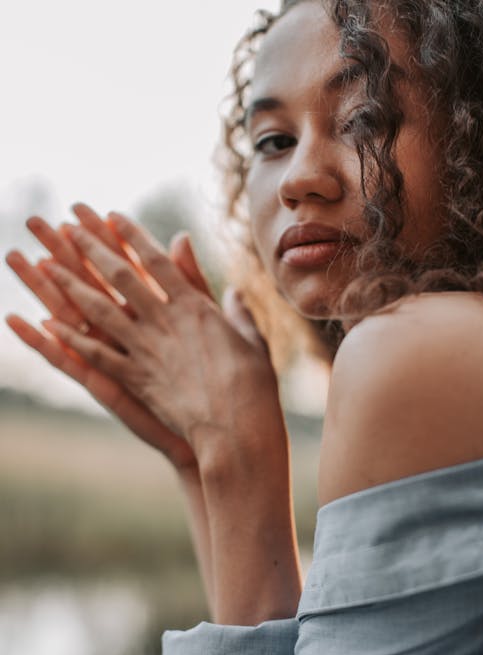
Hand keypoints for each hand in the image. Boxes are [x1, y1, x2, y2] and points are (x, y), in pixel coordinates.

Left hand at [33, 212, 280, 457]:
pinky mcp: (135, 379)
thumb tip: (233, 290)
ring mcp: (147, 349)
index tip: (111, 215)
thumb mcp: (250, 340)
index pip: (156, 261)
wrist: (236, 427)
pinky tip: (48, 324)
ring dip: (72, 284)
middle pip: (121, 276)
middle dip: (92, 247)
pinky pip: (97, 354)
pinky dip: (72, 339)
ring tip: (46, 263)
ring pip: (101, 309)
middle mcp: (165, 321)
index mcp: (195, 307)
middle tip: (67, 223)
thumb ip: (236, 311)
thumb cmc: (252, 385)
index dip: (132, 235)